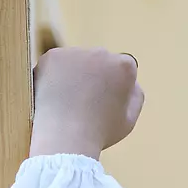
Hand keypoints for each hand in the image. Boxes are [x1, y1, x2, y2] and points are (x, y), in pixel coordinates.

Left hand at [29, 48, 143, 160]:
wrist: (65, 135)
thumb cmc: (100, 132)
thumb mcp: (129, 119)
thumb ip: (134, 95)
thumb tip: (130, 81)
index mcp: (124, 67)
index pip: (124, 67)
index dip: (116, 85)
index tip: (108, 101)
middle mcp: (101, 53)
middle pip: (100, 60)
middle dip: (95, 75)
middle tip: (86, 102)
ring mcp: (75, 52)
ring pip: (77, 61)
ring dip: (75, 75)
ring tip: (69, 102)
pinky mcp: (52, 56)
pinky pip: (57, 64)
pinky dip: (55, 76)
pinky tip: (56, 96)